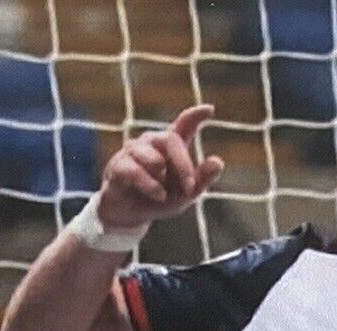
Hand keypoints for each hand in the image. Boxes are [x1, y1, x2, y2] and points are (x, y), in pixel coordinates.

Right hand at [98, 104, 225, 229]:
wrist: (130, 215)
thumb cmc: (160, 198)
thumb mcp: (185, 194)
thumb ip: (201, 179)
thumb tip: (218, 162)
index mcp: (171, 146)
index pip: (183, 125)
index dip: (194, 116)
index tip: (209, 110)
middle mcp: (152, 142)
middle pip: (171, 140)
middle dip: (183, 165)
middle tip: (190, 186)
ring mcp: (133, 150)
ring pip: (154, 159)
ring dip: (162, 181)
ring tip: (162, 194)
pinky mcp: (118, 164)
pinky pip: (136, 171)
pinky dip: (150, 186)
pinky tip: (157, 195)